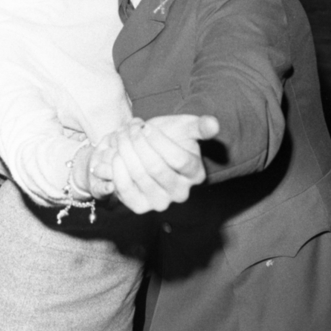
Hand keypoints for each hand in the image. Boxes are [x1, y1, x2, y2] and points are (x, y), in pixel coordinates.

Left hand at [98, 115, 217, 212]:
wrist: (147, 151)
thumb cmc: (169, 137)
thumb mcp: (186, 128)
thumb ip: (200, 126)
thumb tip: (214, 124)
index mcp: (195, 173)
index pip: (178, 159)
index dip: (159, 141)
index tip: (146, 127)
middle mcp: (180, 193)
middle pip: (155, 167)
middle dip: (138, 143)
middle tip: (130, 128)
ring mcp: (160, 202)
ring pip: (139, 175)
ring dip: (125, 151)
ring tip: (122, 136)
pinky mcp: (139, 206)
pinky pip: (125, 188)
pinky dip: (116, 168)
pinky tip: (116, 154)